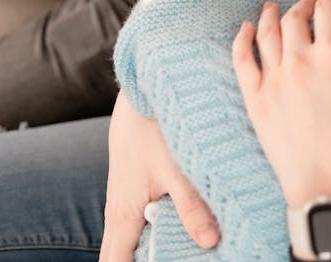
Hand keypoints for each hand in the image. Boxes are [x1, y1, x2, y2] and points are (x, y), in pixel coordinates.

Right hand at [99, 92, 218, 261]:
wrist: (140, 87)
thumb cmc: (151, 125)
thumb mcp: (175, 167)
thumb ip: (191, 206)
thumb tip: (210, 242)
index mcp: (122, 214)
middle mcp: (120, 209)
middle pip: (128, 254)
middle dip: (155, 260)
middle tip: (188, 259)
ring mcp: (128, 195)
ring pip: (140, 233)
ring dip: (162, 241)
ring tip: (194, 247)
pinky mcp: (138, 181)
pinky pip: (147, 213)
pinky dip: (164, 221)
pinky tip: (189, 220)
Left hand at [232, 0, 330, 208]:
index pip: (329, 9)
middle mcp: (301, 60)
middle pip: (296, 17)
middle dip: (304, 4)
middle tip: (308, 3)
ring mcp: (274, 79)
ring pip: (267, 32)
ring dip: (271, 15)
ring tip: (273, 9)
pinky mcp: (255, 100)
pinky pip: (242, 59)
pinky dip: (241, 39)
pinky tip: (244, 29)